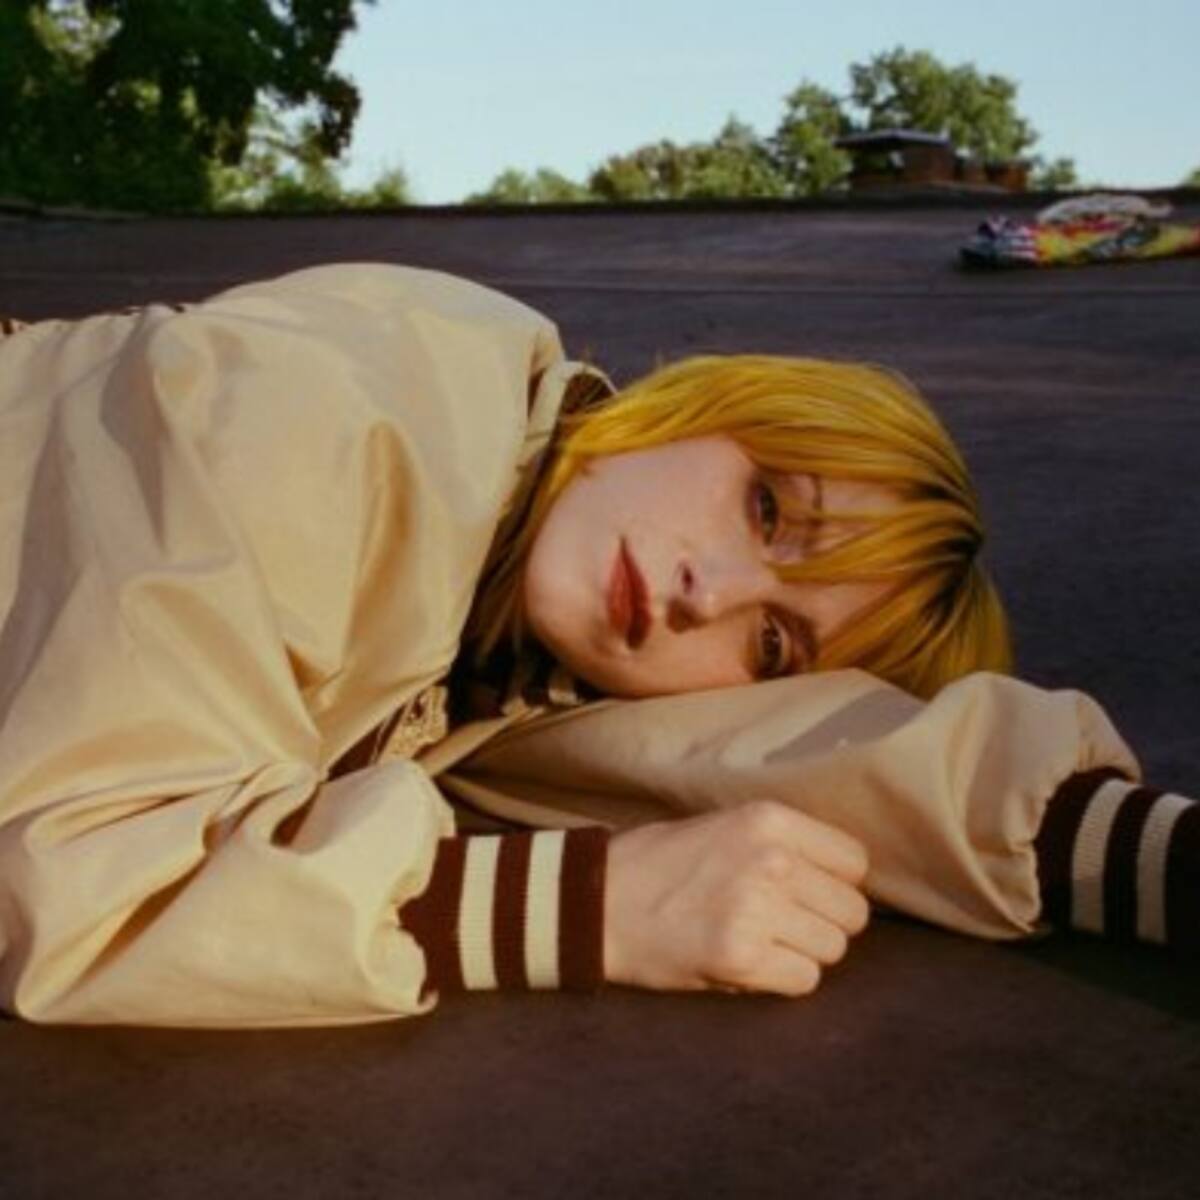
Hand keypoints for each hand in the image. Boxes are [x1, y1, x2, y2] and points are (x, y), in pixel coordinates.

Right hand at [604, 799, 869, 996]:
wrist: (597, 900)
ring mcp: (757, 909)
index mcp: (768, 820)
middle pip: (851, 911)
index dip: (834, 882)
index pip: (854, 861)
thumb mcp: (725, 826)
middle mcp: (771, 860)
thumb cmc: (660, 864)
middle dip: (823, 923)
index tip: (808, 891)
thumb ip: (783, 844)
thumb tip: (841, 879)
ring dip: (802, 953)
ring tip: (761, 942)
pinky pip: (804, 980)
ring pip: (832, 949)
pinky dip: (782, 980)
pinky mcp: (740, 957)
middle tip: (783, 924)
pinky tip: (748, 964)